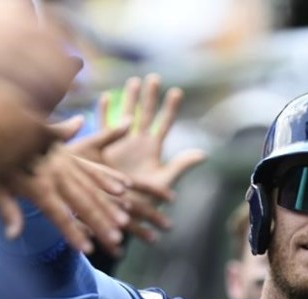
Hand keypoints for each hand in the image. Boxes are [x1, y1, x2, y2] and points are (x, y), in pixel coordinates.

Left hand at [0, 143, 131, 255]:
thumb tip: (12, 236)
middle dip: (101, 222)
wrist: (1, 124)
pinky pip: (93, 168)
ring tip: (125, 221)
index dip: (73, 232)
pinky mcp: (70, 155)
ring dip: (110, 204)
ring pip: (93, 187)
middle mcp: (56, 175)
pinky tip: (124, 188)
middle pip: (83, 202)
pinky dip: (109, 178)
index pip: (59, 214)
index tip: (87, 249)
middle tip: (117, 238)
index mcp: (38, 185)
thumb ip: (8, 211)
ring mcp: (66, 164)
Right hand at [77, 74, 206, 241]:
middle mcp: (137, 143)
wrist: (120, 211)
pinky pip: (103, 127)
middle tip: (154, 77)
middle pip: (145, 114)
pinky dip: (104, 112)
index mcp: (152, 149)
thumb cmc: (143, 201)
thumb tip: (204, 154)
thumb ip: (181, 166)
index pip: (164, 124)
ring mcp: (120, 144)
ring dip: (129, 99)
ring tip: (134, 81)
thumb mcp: (163, 182)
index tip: (177, 91)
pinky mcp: (104, 149)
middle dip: (150, 96)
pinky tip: (107, 96)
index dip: (170, 108)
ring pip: (125, 115)